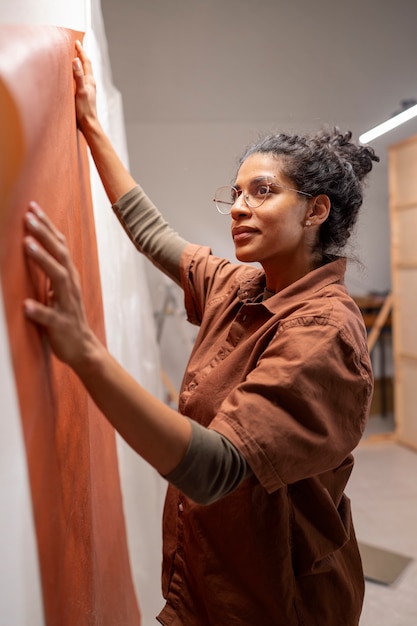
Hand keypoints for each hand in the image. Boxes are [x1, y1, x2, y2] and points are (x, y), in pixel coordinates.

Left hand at [23, 201, 98, 370]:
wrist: (83, 348)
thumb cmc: (67, 316)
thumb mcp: (58, 289)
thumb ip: (50, 269)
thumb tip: (35, 245)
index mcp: (68, 276)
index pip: (59, 245)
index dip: (47, 226)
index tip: (33, 207)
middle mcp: (70, 286)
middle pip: (59, 255)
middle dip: (43, 234)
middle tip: (28, 217)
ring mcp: (67, 305)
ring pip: (58, 278)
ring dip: (42, 260)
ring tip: (26, 244)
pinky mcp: (62, 325)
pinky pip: (50, 318)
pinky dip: (39, 311)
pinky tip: (26, 306)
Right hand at [73, 40, 98, 132]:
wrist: (89, 125)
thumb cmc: (85, 110)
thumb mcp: (80, 91)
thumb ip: (78, 76)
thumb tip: (77, 60)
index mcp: (90, 81)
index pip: (86, 62)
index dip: (81, 51)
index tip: (76, 42)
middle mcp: (90, 84)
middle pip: (86, 66)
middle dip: (81, 55)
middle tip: (76, 46)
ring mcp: (88, 90)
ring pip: (84, 73)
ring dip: (80, 64)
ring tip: (75, 58)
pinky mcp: (84, 96)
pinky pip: (81, 80)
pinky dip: (77, 74)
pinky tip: (74, 77)